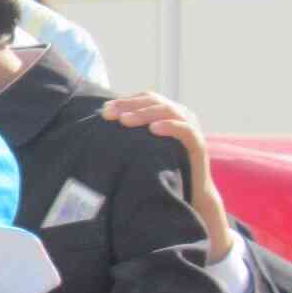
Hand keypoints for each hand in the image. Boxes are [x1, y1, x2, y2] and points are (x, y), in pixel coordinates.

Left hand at [102, 92, 229, 257]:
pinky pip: (184, 130)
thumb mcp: (141, 149)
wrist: (189, 193)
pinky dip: (169, 126)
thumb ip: (128, 137)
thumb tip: (93, 133)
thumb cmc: (159, 169)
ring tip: (124, 120)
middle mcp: (179, 115)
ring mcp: (190, 127)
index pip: (144, 99)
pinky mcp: (198, 143)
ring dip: (144, 114)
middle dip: (128, 106)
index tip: (103, 110)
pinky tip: (153, 129)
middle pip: (153, 102)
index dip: (124, 101)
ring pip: (167, 111)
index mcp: (165, 113)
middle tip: (107, 114)